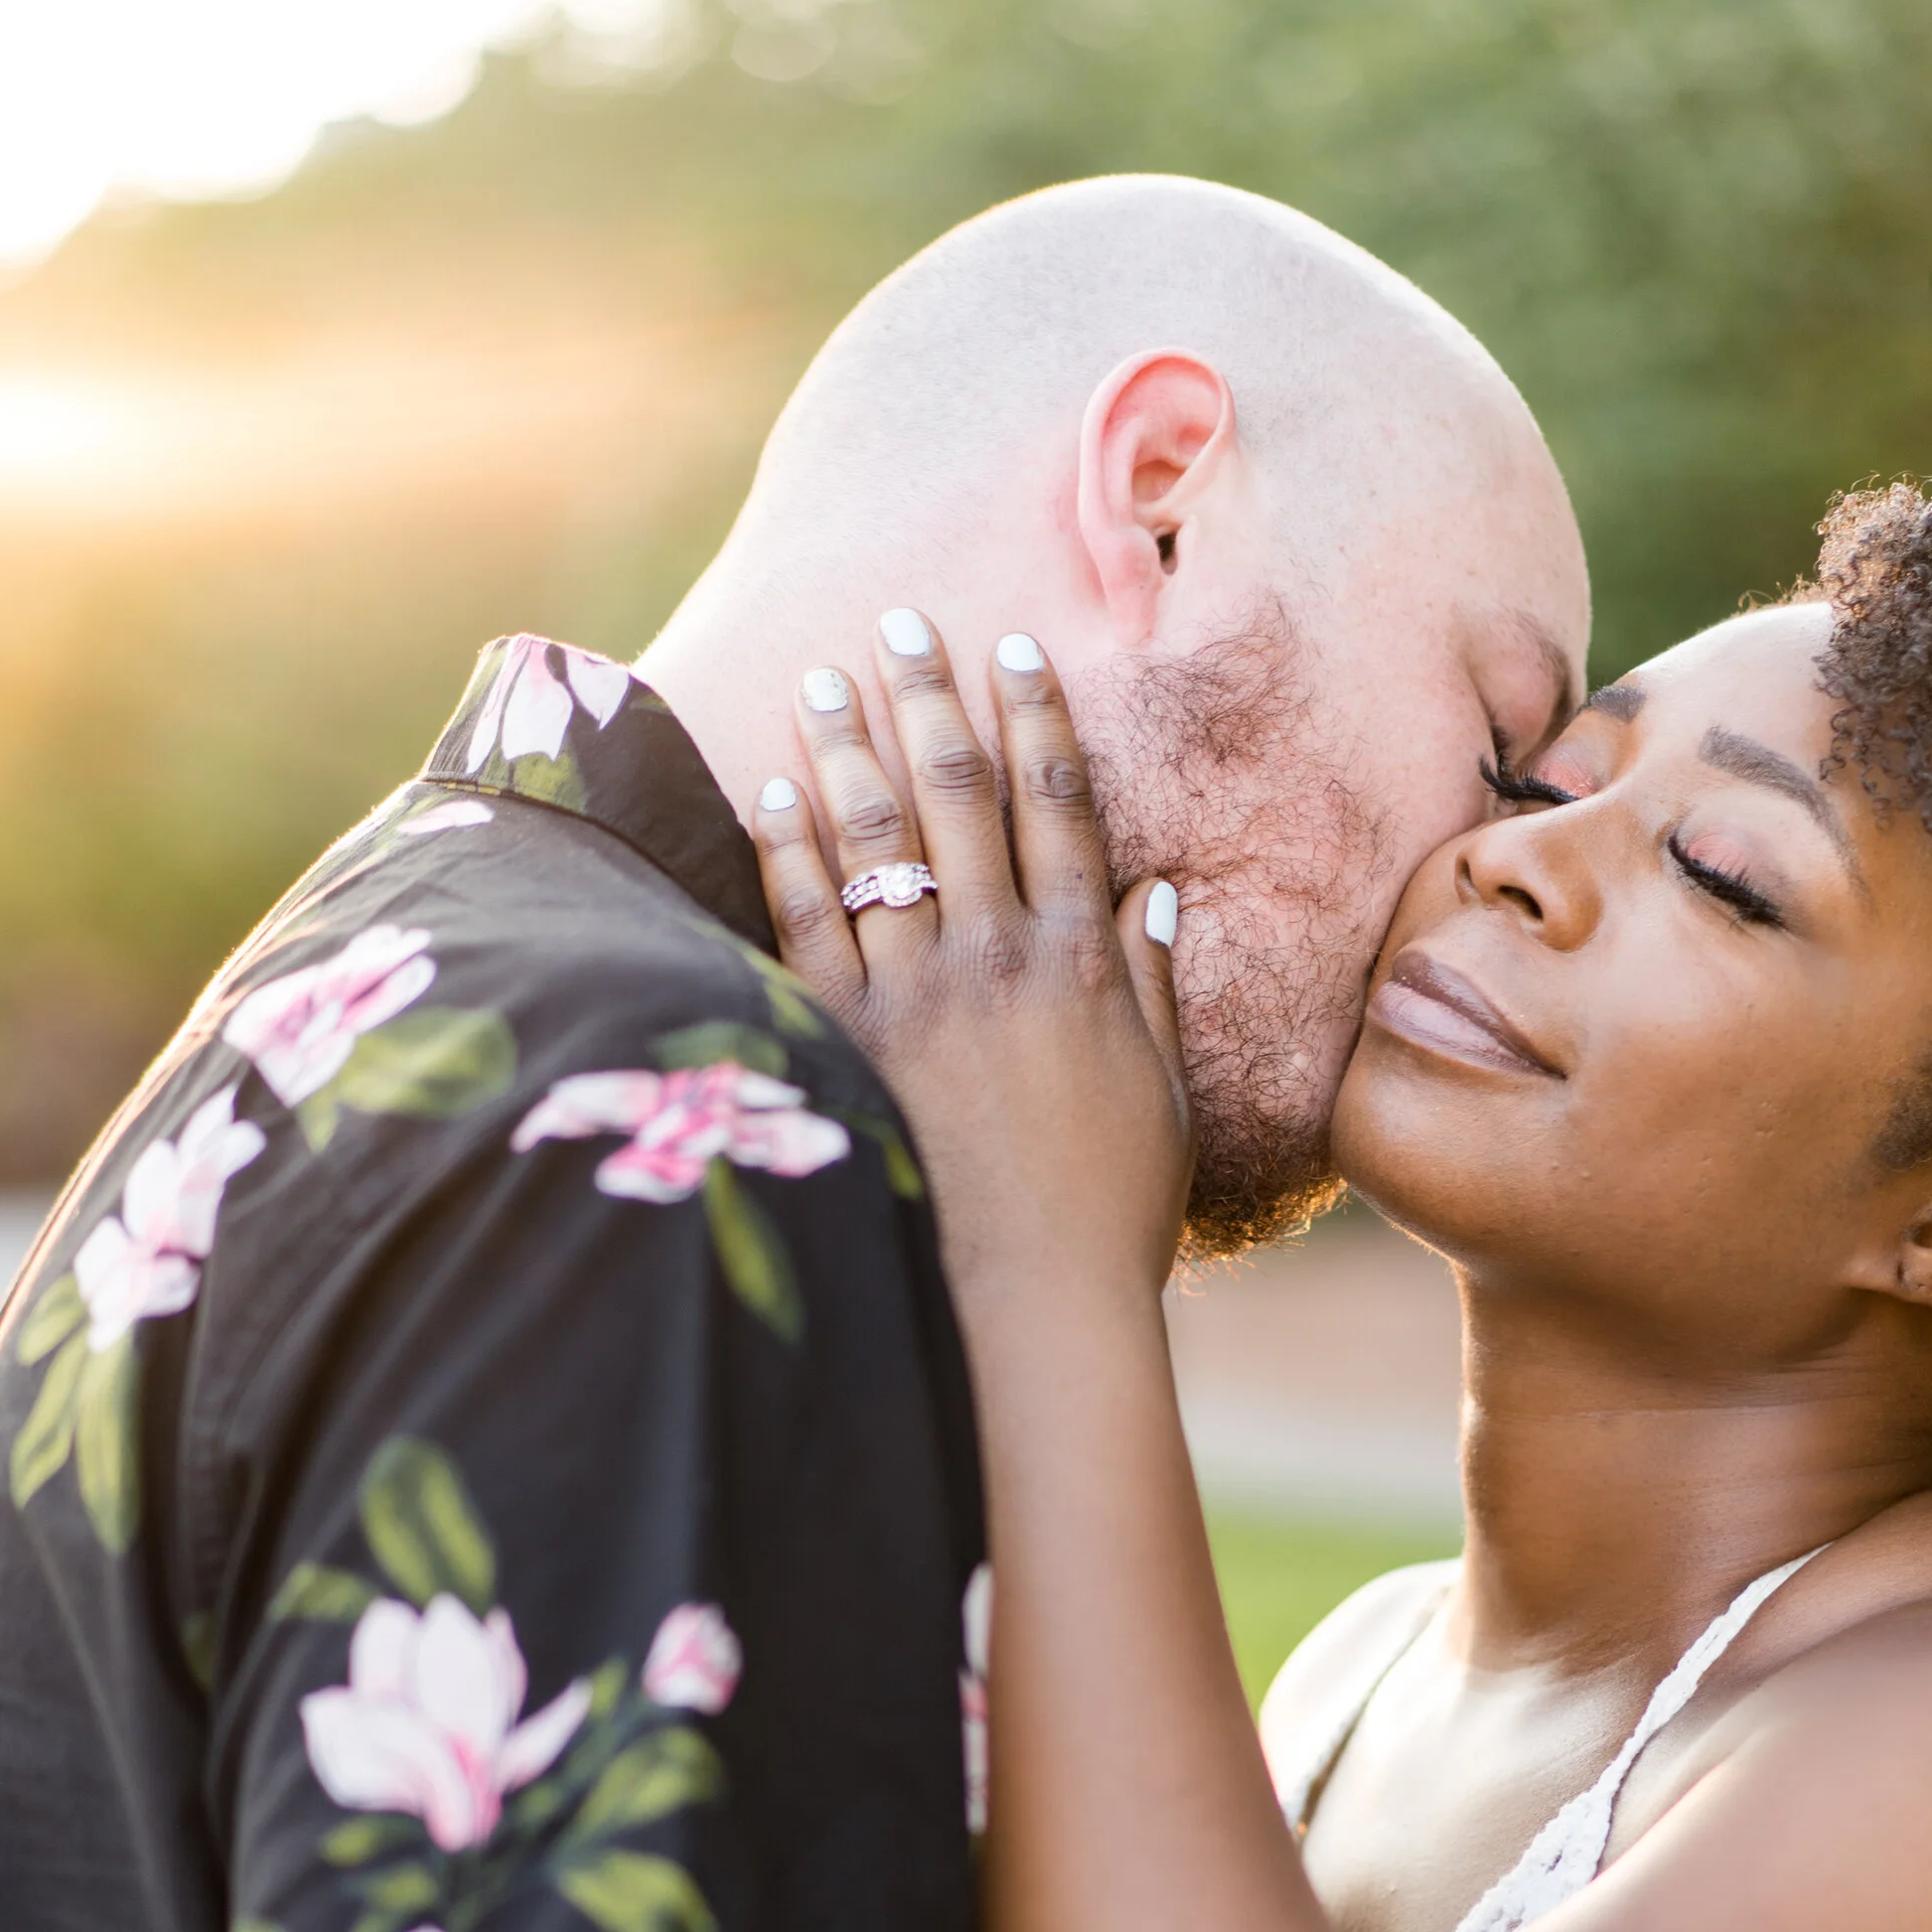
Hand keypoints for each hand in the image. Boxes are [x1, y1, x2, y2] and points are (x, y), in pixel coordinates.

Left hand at [753, 617, 1192, 1297]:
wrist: (1034, 1307)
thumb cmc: (1107, 1217)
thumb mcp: (1161, 1098)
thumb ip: (1151, 988)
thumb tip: (1155, 895)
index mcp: (1085, 964)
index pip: (1059, 808)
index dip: (1034, 719)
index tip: (1011, 650)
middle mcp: (1000, 958)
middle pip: (959, 796)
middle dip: (928, 698)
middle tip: (898, 625)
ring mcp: (921, 997)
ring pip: (877, 841)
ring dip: (846, 748)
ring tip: (818, 680)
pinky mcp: (852, 1041)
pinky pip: (808, 923)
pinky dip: (788, 849)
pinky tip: (770, 792)